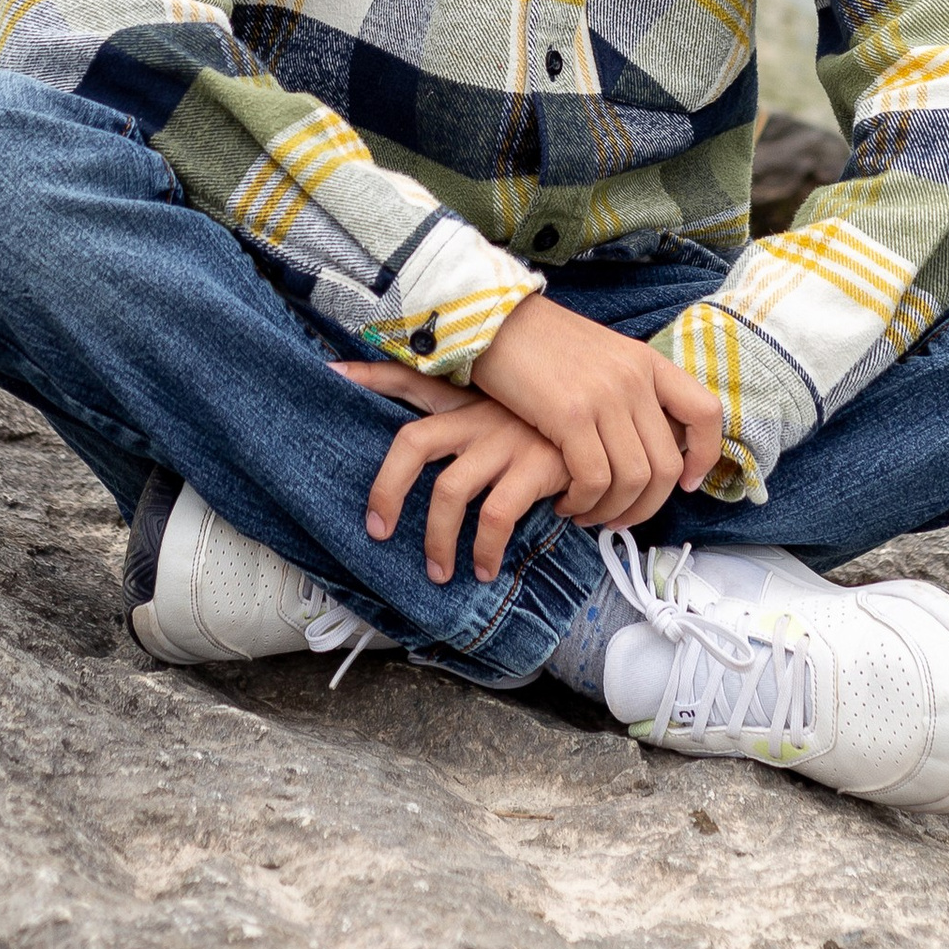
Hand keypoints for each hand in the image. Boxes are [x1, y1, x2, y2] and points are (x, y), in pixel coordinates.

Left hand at [348, 383, 574, 582]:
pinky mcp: (536, 467)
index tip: (335, 379)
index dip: (371, 377)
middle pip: (413, 444)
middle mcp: (479, 417)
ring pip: (449, 492)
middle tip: (379, 532)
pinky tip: (489, 565)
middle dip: (388, 491)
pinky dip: (486, 546)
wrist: (613, 424)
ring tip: (441, 572)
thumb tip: (387, 409)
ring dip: (438, 540)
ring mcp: (505, 441)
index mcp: (467, 402)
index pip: (410, 381)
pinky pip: (496, 515)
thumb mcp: (502, 408)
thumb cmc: (548, 426)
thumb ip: (452, 408)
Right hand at [469, 295, 723, 528]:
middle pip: (666, 464)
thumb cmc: (542, 346)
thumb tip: (649, 443)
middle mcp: (634, 378)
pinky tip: (565, 502)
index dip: (705, 456)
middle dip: (647, 505)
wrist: (494, 321)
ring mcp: (605, 395)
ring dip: (611, 510)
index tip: (685, 483)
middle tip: (619, 520)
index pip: (705, 413)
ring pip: (633, 479)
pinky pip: (594, 478)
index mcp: (647, 362)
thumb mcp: (602, 359)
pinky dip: (583, 502)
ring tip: (586, 513)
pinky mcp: (570, 414)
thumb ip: (630, 392)